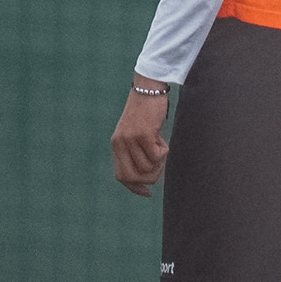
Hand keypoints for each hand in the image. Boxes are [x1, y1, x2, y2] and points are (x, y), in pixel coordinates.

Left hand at [111, 75, 170, 196]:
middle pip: (133, 176)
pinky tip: (162, 138)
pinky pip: (156, 155)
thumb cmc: (147, 109)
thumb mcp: (138, 131)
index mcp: (117, 145)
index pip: (121, 175)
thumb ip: (138, 149)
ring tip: (161, 145)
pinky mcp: (143, 134)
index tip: (147, 193)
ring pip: (147, 167)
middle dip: (150, 177)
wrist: (148, 88)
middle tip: (160, 165)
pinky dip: (164, 151)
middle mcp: (120, 144)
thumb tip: (150, 170)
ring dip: (159, 161)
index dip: (134, 188)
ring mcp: (130, 139)